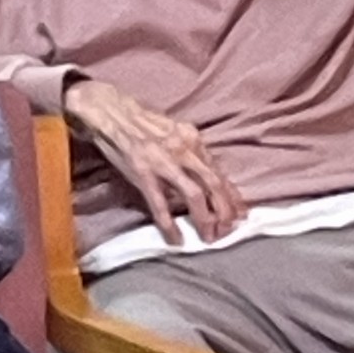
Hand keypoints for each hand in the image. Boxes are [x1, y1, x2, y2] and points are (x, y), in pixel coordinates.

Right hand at [64, 79, 246, 244]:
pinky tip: (176, 239)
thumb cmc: (142, 123)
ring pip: (193, 195)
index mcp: (192, 139)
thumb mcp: (174, 132)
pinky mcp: (143, 174)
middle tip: (229, 230)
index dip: (232, 195)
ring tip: (208, 237)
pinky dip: (170, 224)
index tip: (242, 213)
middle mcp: (183, 150)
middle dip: (225, 210)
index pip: (219, 171)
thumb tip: (206, 175)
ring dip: (205, 218)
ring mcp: (163, 163)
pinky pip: (160, 204)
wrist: (112, 112)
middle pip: (213, 184)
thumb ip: (191, 151)